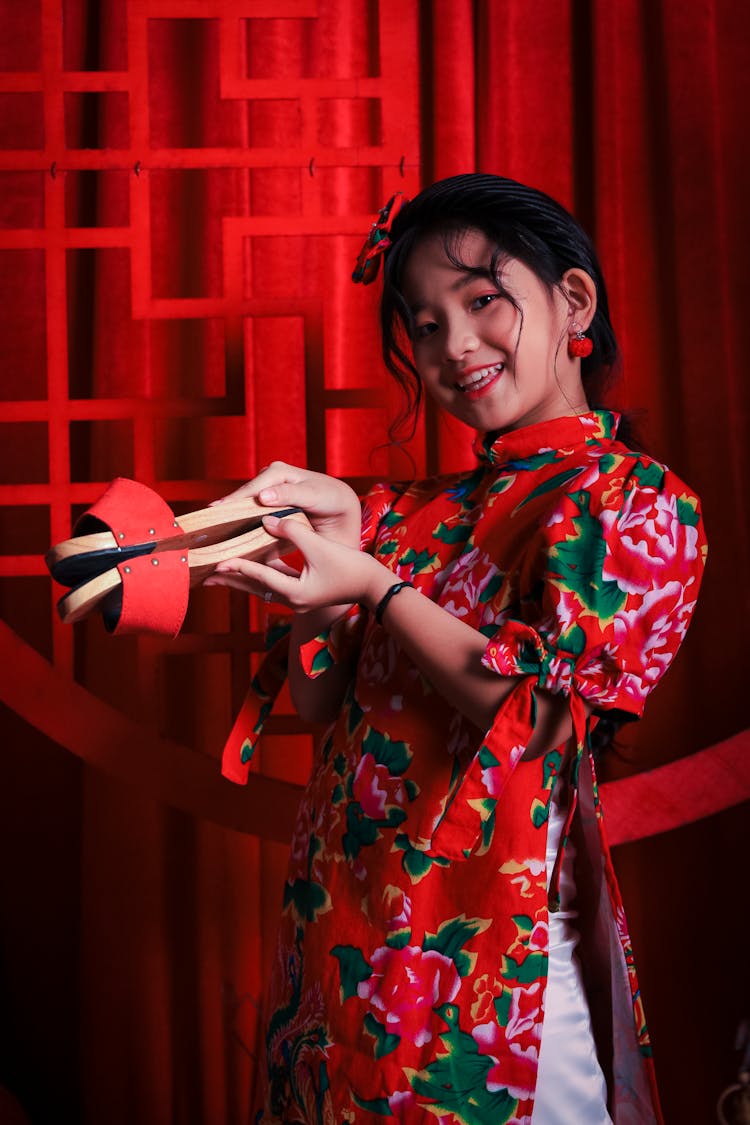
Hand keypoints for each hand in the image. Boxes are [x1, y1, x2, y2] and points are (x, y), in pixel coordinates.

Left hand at [203, 513, 392, 613]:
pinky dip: (258, 575)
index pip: (261, 577)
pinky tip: (248, 566)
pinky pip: (272, 584)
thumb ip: (292, 531)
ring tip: (218, 572)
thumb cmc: (350, 567)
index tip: (218, 560)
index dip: (239, 566)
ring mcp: (296, 600)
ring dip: (241, 578)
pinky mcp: (301, 594)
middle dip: (231, 579)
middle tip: (205, 573)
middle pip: (254, 587)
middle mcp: (292, 601)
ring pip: (261, 587)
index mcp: (295, 593)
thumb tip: (267, 518)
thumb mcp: (320, 547)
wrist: (373, 586)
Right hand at [213, 462, 361, 548]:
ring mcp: (266, 494)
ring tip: (210, 532)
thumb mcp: (315, 495)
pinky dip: (239, 524)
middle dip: (227, 509)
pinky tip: (226, 535)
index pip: (254, 488)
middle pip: (244, 497)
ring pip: (244, 506)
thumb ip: (290, 494)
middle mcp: (268, 479)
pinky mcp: (267, 508)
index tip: (219, 511)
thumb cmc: (331, 500)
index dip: (236, 500)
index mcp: (279, 472)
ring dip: (230, 518)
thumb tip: (262, 496)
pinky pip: (249, 514)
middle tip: (206, 524)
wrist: (342, 511)